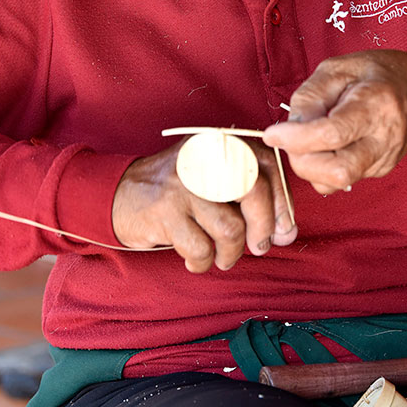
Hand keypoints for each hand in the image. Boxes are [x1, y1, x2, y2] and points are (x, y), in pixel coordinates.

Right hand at [112, 138, 296, 272]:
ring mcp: (184, 184)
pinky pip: (200, 248)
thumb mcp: (212, 177)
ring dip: (231, 252)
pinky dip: (202, 262)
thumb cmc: (177, 192)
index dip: (281, 200)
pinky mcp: (165, 211)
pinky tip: (196, 260)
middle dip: (263, 228)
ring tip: (223, 257)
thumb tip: (287, 232)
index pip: (267, 164)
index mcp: (220, 144)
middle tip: (258, 246)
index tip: (283, 228)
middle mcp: (204, 157)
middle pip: (254, 192)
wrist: (119, 193)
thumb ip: (249, 198)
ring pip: (230, 228)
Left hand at [263, 51, 406, 193]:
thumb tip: (289, 129)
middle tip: (289, 138)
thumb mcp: (337, 68)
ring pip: (336, 183)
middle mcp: (384, 138)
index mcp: (375, 104)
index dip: (296, 139)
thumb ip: (311, 97)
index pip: (332, 134)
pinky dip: (322, 169)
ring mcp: (384, 159)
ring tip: (308, 140)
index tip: (272, 134)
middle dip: (301, 160)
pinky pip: (340, 181)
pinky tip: (326, 147)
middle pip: (336, 171)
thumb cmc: (374, 74)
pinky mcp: (379, 171)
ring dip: (310, 167)